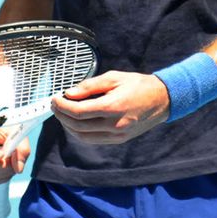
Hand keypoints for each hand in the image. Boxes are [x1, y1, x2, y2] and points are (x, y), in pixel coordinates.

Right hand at [0, 127, 31, 185]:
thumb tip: (18, 168)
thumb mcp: (16, 134)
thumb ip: (21, 149)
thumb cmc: (5, 128)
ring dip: (4, 173)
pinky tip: (5, 167)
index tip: (3, 154)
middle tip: (14, 158)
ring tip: (10, 160)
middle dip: (4, 167)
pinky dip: (0, 177)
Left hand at [52, 71, 170, 144]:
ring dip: (69, 126)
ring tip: (63, 114)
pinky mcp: (119, 140)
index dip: (62, 106)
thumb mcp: (113, 77)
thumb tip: (69, 93)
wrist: (162, 100)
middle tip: (55, 105)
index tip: (55, 98)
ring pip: (83, 137)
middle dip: (62, 116)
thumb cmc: (138, 85)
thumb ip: (89, 86)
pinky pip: (93, 140)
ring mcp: (117, 135)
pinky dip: (80, 133)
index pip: (79, 111)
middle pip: (78, 126)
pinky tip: (76, 122)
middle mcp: (115, 125)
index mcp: (113, 107)